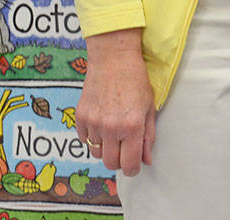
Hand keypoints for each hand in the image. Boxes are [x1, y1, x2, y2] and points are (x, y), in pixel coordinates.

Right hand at [76, 29, 156, 175]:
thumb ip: (148, 136)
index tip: (134, 165)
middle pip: (110, 164)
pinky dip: (93, 136)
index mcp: (132, 126)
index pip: (129, 164)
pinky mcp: (80, 117)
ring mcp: (93, 123)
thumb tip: (146, 160)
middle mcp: (111, 128)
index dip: (133, 169)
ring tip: (114, 129)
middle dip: (119, 161)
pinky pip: (85, 139)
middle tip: (125, 148)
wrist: (113, 59)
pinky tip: (102, 121)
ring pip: (96, 153)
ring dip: (106, 147)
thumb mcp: (149, 108)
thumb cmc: (136, 81)